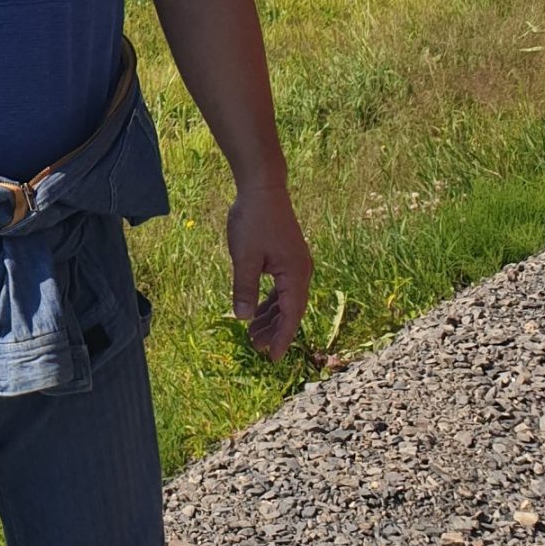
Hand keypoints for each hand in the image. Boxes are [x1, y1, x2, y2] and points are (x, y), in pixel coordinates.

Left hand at [227, 182, 311, 360]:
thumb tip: (243, 319)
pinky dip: (270, 301)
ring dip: (271, 317)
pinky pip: (281, 287)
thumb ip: (244, 288)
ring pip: (285, 300)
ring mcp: (295, 264)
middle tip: (255, 347)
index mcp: (296, 274)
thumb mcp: (244, 257)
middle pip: (290, 310)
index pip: (291, 315)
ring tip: (253, 334)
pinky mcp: (287, 258)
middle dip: (274, 330)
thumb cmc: (253, 220)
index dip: (281, 338)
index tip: (272, 358)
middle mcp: (301, 271)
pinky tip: (257, 311)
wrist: (263, 187)